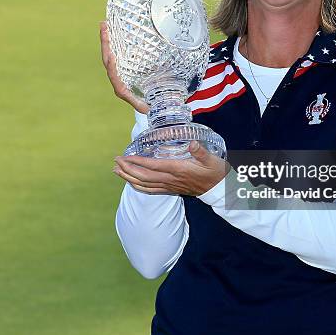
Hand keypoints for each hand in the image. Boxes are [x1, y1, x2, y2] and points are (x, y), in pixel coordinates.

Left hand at [100, 21, 148, 113]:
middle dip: (105, 44)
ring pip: (108, 54)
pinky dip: (111, 41)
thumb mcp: (143, 105)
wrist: (143, 104)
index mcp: (120, 87)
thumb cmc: (145, 104)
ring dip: (106, 39)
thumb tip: (148, 109)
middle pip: (107, 60)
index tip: (112, 57)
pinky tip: (110, 30)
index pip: (114, 75)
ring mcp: (116, 71)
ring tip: (104, 24)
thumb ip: (142, 106)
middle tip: (104, 28)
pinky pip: (113, 52)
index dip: (112, 67)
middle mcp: (116, 78)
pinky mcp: (119, 65)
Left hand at [113, 141, 229, 195]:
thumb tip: (193, 143)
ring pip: (144, 184)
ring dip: (129, 177)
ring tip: (117, 171)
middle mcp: (170, 179)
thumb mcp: (211, 159)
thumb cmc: (215, 172)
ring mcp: (170, 186)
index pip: (152, 166)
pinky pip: (151, 190)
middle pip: (144, 176)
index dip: (137, 162)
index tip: (125, 156)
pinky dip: (138, 187)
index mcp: (178, 169)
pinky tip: (131, 183)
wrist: (220, 189)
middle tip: (116, 161)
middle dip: (128, 169)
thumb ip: (201, 152)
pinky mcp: (171, 189)